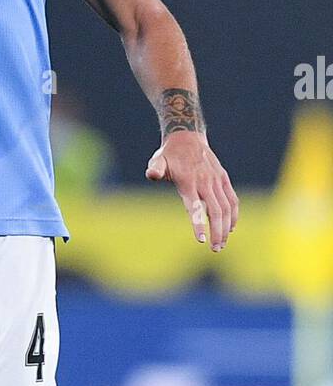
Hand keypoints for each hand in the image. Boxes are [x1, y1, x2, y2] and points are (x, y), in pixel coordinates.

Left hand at [145, 134, 238, 250]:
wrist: (187, 136)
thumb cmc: (169, 154)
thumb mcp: (158, 160)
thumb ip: (156, 168)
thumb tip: (151, 175)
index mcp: (189, 182)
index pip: (195, 207)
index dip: (198, 224)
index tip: (201, 240)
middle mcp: (205, 182)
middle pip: (215, 211)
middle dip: (217, 232)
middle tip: (215, 249)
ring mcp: (217, 180)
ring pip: (227, 208)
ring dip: (226, 228)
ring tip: (221, 244)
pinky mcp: (224, 178)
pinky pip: (233, 199)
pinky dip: (234, 215)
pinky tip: (231, 228)